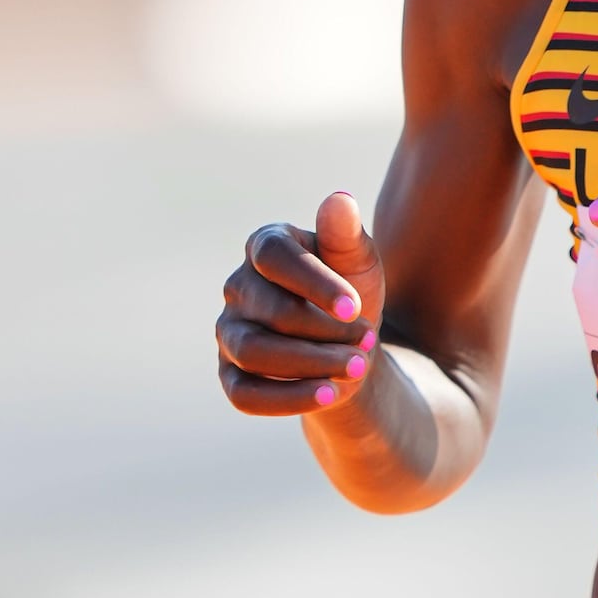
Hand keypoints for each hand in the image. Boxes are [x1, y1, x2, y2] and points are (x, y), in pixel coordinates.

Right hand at [218, 192, 384, 415]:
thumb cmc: (352, 291)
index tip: (354, 307)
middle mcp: (237, 286)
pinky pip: (245, 394)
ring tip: (357, 367)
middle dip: (324, 330)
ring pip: (254, 352)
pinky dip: (289, 398)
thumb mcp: (359, 262)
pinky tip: (330, 395)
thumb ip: (345, 234)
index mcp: (265, 245)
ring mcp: (228, 331)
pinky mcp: (230, 373)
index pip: (275, 258)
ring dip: (310, 363)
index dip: (314, 283)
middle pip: (271, 310)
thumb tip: (340, 199)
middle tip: (368, 340)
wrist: (349, 345)